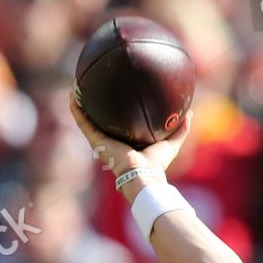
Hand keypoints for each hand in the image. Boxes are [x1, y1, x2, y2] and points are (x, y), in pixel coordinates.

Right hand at [69, 96, 188, 179]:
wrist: (142, 174)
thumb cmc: (156, 164)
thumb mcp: (172, 143)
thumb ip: (181, 129)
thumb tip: (190, 112)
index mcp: (128, 140)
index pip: (121, 124)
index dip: (117, 111)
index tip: (117, 96)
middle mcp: (113, 139)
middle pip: (101, 120)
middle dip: (97, 105)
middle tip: (94, 88)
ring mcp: (102, 140)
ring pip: (87, 119)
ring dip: (80, 104)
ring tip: (77, 88)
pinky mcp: (96, 141)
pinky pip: (83, 122)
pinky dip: (76, 110)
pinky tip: (72, 96)